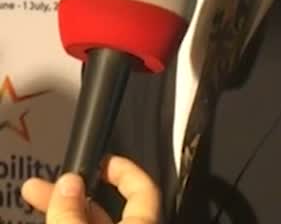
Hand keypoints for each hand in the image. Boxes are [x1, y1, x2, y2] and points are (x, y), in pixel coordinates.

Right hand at [21, 155, 159, 223]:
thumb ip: (73, 213)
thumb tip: (69, 183)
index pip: (145, 187)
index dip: (123, 168)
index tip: (99, 159)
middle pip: (109, 210)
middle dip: (75, 194)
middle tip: (42, 186)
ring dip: (66, 212)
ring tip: (39, 200)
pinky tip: (50, 221)